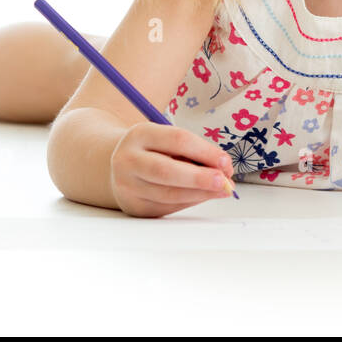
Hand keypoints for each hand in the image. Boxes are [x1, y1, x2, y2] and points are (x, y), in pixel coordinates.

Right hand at [109, 123, 236, 217]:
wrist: (116, 166)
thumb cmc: (152, 150)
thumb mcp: (165, 140)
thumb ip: (192, 151)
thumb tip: (224, 171)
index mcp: (140, 134)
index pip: (177, 140)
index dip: (205, 152)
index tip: (225, 162)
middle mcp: (128, 159)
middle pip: (166, 171)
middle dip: (200, 178)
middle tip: (224, 182)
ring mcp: (127, 185)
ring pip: (168, 194)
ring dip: (200, 194)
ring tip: (221, 190)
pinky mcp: (134, 206)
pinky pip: (167, 207)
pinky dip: (190, 202)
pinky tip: (203, 196)